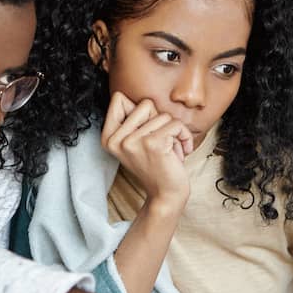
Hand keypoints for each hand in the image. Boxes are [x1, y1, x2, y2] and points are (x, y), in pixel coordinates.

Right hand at [100, 92, 193, 208]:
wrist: (165, 195)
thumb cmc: (156, 165)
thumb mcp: (136, 142)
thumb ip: (133, 119)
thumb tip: (136, 97)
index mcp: (108, 137)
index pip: (119, 99)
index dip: (140, 111)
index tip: (145, 132)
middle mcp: (116, 139)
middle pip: (145, 104)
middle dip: (159, 121)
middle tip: (159, 143)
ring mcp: (133, 141)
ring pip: (163, 115)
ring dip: (174, 133)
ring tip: (169, 151)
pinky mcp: (153, 144)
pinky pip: (176, 124)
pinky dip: (184, 137)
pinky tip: (180, 153)